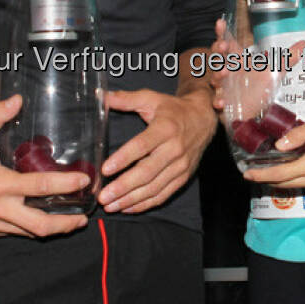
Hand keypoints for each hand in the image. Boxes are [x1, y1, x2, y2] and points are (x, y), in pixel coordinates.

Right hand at [0, 95, 89, 237]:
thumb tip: (18, 99)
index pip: (39, 187)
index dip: (65, 184)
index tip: (84, 180)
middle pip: (40, 224)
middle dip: (66, 223)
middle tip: (84, 216)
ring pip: (30, 233)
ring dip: (54, 228)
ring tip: (73, 221)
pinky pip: (17, 233)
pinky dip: (34, 228)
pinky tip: (47, 219)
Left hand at [99, 87, 216, 213]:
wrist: (204, 119)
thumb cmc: (173, 109)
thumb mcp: (151, 98)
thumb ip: (126, 99)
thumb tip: (101, 96)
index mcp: (165, 129)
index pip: (141, 146)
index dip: (123, 159)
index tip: (105, 169)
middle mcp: (174, 149)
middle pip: (147, 172)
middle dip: (123, 187)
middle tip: (104, 196)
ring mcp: (180, 166)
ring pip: (154, 187)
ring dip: (131, 199)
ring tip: (111, 205)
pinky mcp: (183, 177)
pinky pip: (163, 194)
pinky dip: (145, 204)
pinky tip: (128, 207)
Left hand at [243, 112, 304, 196]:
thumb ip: (297, 135)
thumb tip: (279, 146)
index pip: (280, 174)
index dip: (262, 175)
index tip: (247, 174)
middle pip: (287, 184)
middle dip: (269, 180)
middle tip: (254, 173)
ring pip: (299, 186)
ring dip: (285, 180)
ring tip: (273, 170)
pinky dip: (303, 179)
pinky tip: (299, 169)